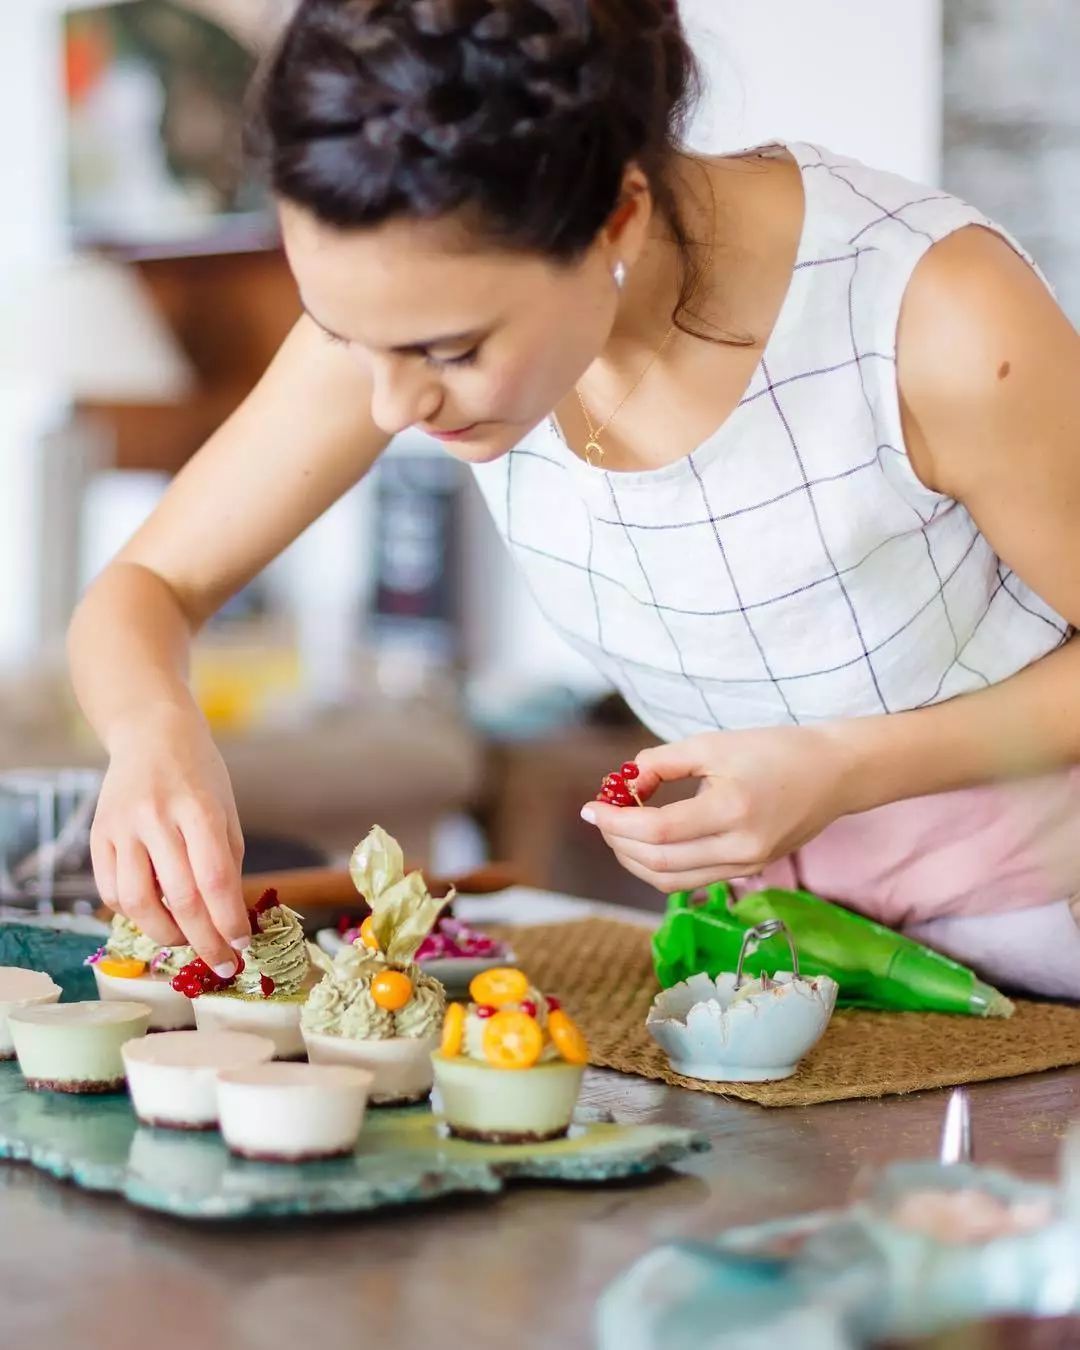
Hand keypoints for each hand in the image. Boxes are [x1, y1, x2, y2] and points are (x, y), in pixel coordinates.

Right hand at [90, 705, 250, 972]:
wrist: (151, 733)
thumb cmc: (198, 774)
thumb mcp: (225, 809)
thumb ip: (227, 861)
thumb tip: (230, 918)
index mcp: (200, 809)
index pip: (216, 880)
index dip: (228, 920)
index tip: (241, 946)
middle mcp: (158, 818)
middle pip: (182, 898)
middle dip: (205, 941)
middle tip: (222, 964)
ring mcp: (123, 827)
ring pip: (139, 903)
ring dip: (166, 935)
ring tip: (186, 942)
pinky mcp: (97, 835)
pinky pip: (111, 891)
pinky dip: (133, 915)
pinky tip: (154, 917)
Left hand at [580, 726, 856, 892]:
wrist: (834, 773)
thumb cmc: (774, 749)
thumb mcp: (711, 744)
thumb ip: (660, 763)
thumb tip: (622, 787)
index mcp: (732, 810)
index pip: (657, 831)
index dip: (615, 822)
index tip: (589, 808)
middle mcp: (740, 848)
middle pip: (657, 862)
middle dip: (617, 841)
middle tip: (599, 816)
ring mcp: (746, 866)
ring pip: (670, 880)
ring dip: (633, 859)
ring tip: (616, 829)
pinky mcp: (748, 871)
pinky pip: (690, 880)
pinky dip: (658, 865)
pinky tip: (645, 841)